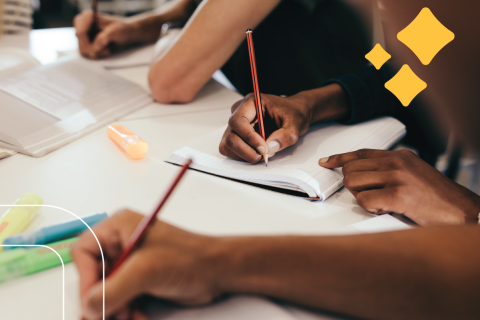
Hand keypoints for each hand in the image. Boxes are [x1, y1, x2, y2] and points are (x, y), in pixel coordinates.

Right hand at [72, 210, 220, 319]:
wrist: (217, 271)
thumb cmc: (189, 258)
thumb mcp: (145, 271)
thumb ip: (112, 290)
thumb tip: (88, 305)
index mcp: (119, 227)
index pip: (84, 253)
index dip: (85, 279)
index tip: (92, 302)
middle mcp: (122, 243)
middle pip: (94, 276)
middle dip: (102, 299)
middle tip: (106, 316)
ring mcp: (132, 262)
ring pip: (108, 291)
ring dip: (115, 309)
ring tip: (128, 317)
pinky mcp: (141, 278)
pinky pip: (122, 299)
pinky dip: (126, 311)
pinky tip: (138, 317)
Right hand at [74, 11, 136, 58]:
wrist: (127, 33)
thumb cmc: (123, 30)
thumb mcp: (117, 31)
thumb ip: (105, 37)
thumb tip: (95, 48)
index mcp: (87, 17)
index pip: (80, 33)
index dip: (89, 45)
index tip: (103, 51)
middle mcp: (82, 24)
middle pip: (80, 44)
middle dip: (94, 50)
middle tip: (108, 50)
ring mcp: (82, 33)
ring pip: (82, 50)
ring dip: (96, 53)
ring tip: (108, 50)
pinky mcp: (84, 42)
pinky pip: (86, 53)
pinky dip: (96, 54)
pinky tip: (104, 50)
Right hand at [219, 84, 349, 162]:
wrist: (293, 113)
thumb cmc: (293, 113)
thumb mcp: (296, 123)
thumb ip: (286, 135)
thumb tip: (270, 147)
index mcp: (251, 102)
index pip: (238, 121)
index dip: (248, 137)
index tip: (263, 148)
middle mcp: (239, 112)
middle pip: (230, 136)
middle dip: (246, 150)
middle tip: (264, 155)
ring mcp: (235, 125)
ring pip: (228, 144)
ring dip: (244, 154)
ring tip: (262, 154)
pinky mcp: (236, 135)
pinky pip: (231, 149)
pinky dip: (242, 155)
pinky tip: (257, 152)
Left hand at [319, 149, 479, 225]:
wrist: (463, 211)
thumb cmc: (437, 198)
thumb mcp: (413, 175)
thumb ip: (390, 171)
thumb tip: (363, 176)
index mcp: (400, 156)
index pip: (361, 153)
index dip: (340, 158)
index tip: (327, 162)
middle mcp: (397, 162)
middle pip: (351, 169)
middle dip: (353, 186)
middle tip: (370, 196)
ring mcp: (398, 177)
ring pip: (353, 182)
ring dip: (362, 197)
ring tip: (382, 203)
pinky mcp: (399, 195)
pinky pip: (364, 201)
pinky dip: (370, 208)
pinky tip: (386, 209)